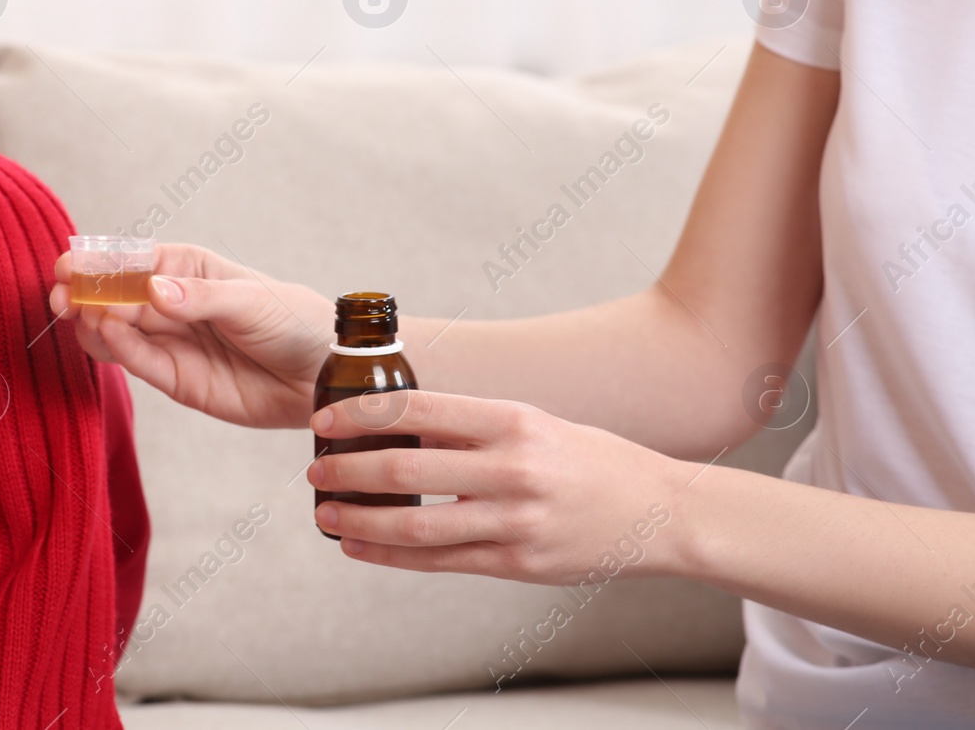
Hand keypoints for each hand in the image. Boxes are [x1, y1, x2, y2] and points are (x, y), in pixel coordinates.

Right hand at [49, 242, 333, 428]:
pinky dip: (118, 350)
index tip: (69, 264)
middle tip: (62, 296)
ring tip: (76, 315)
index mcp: (187, 268)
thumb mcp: (250, 300)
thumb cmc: (294, 321)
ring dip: (91, 322)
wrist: (322, 374)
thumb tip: (154, 291)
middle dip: (85, 294)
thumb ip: (199, 298)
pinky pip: (139, 363)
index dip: (98, 261)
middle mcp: (170, 302)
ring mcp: (170, 341)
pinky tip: (105, 335)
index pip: (132, 260)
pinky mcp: (176, 379)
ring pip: (117, 330)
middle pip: (115, 296)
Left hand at [308, 390, 690, 581]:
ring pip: (416, 525)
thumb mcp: (532, 423)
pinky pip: (440, 561)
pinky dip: (391, 557)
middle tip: (316, 470)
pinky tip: (359, 548)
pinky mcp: (518, 564)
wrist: (658, 512)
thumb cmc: (586, 459)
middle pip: (408, 470)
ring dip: (360, 521)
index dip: (364, 414)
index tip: (325, 420)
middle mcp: (513, 469)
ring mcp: (516, 521)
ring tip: (326, 514)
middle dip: (350, 471)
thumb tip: (396, 425)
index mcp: (513, 421)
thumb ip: (468, 427)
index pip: (421, 409)